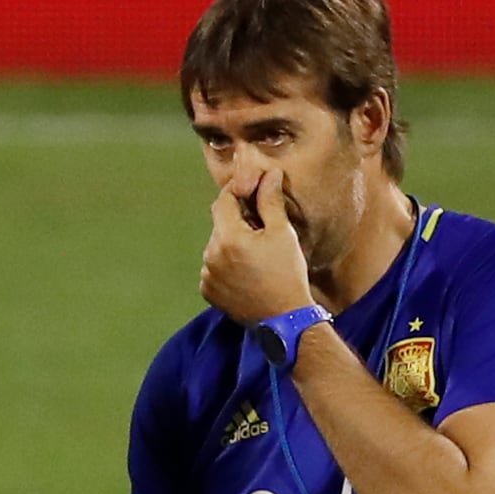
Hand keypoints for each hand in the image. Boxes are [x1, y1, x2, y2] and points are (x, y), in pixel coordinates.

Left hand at [201, 167, 313, 326]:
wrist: (285, 319)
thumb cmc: (287, 273)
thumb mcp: (282, 233)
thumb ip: (270, 200)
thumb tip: (268, 174)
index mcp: (228, 237)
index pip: (224, 200)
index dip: (238, 193)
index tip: (252, 194)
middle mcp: (211, 255)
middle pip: (220, 223)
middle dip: (237, 221)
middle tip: (261, 230)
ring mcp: (207, 275)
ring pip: (216, 246)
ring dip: (231, 243)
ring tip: (256, 256)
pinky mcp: (208, 291)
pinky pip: (213, 268)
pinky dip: (226, 265)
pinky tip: (247, 272)